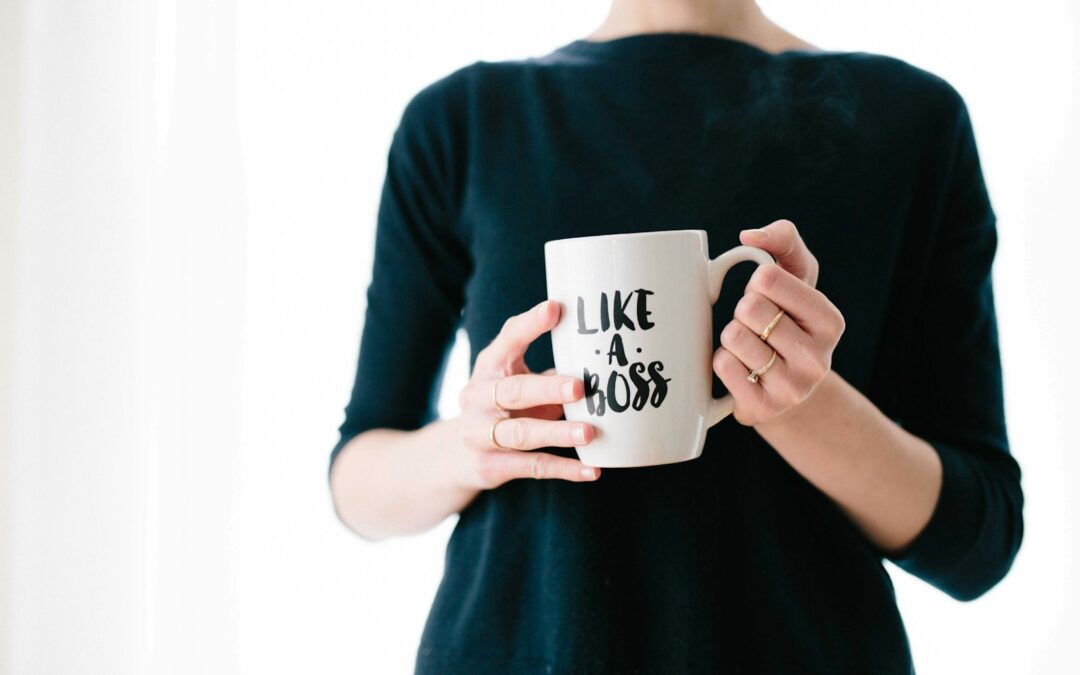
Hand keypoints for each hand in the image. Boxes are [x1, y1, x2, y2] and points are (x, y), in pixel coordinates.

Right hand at [455, 300, 599, 488]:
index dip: (530, 325)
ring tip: (589, 433)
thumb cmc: (504, 406)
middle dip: (547, 389)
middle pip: (513, 391)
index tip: (555, 309)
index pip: (507, 340)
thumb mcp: (516, 379)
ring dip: (557, 433)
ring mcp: (479, 434)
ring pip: (522, 434)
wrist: (458, 455)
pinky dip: (564, 469)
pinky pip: (532, 467)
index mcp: (489, 367)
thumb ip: (548, 369)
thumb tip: (602, 356)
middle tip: (579, 387)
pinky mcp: (490, 466)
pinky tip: (592, 470)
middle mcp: (477, 398)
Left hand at [712, 219, 845, 425]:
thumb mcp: (796, 276)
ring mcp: (793, 389)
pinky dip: (721, 361)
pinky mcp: (763, 409)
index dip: (756, 283)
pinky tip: (740, 368)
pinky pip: (723, 366)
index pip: (768, 279)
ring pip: (733, 337)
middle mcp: (818, 359)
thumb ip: (783, 240)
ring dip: (731, 337)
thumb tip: (749, 236)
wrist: (784, 387)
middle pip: (749, 308)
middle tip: (756, 325)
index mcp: (830, 321)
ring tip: (749, 347)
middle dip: (743, 311)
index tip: (767, 296)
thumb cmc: (787, 319)